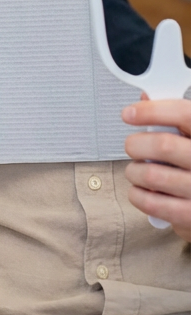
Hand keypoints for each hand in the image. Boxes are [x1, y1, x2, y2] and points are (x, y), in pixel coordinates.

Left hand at [122, 97, 190, 240]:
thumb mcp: (190, 137)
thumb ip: (172, 118)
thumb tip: (146, 98)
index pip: (183, 113)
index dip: (152, 111)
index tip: (129, 114)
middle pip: (163, 145)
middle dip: (137, 144)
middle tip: (132, 147)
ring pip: (151, 175)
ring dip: (134, 171)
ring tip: (137, 170)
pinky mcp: (190, 215)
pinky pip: (151, 203)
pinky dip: (136, 194)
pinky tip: (140, 190)